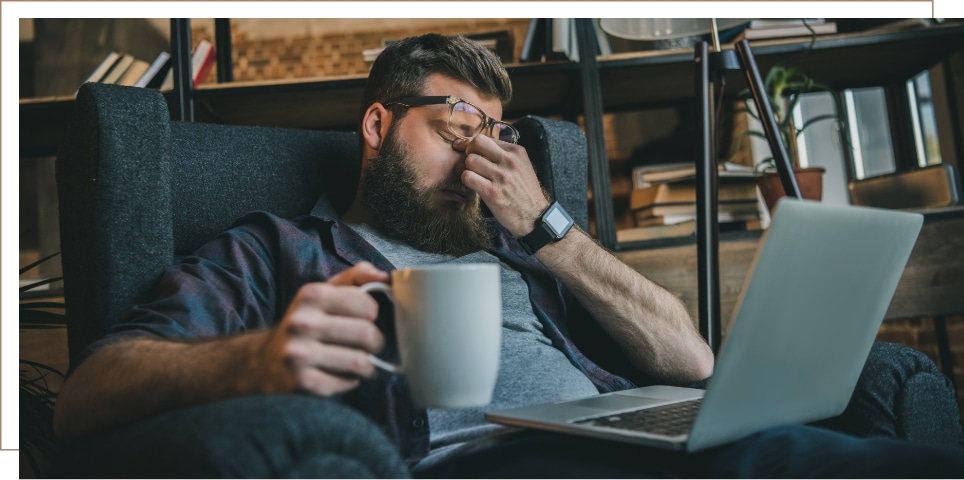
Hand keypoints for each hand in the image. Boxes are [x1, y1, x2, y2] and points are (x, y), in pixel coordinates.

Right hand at [251, 262, 389, 395]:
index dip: (371, 314)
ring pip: (361, 362)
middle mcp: (302, 322)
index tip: (364, 318)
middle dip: (375, 343)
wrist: (263, 361)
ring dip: (367, 365)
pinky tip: (341, 375)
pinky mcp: (303, 382)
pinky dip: (351, 381)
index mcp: (311, 295)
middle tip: (369, 345)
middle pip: (367, 334)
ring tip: (360, 362)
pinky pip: (347, 383)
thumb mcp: (325, 291)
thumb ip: (358, 276)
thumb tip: (388, 276)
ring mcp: (300, 354)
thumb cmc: (307, 322)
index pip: (368, 305)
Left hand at [454, 136, 548, 236]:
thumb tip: (479, 146)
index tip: (465, 149)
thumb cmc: (525, 192)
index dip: (472, 144)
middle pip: (476, 144)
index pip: (485, 138)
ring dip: (467, 168)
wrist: (534, 216)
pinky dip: (466, 180)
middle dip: (468, 152)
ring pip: (470, 160)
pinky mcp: (492, 192)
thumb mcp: (522, 166)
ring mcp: (501, 176)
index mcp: (517, 152)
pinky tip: (473, 185)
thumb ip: (504, 154)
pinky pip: (468, 177)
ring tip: (473, 176)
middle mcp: (510, 161)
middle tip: (471, 163)